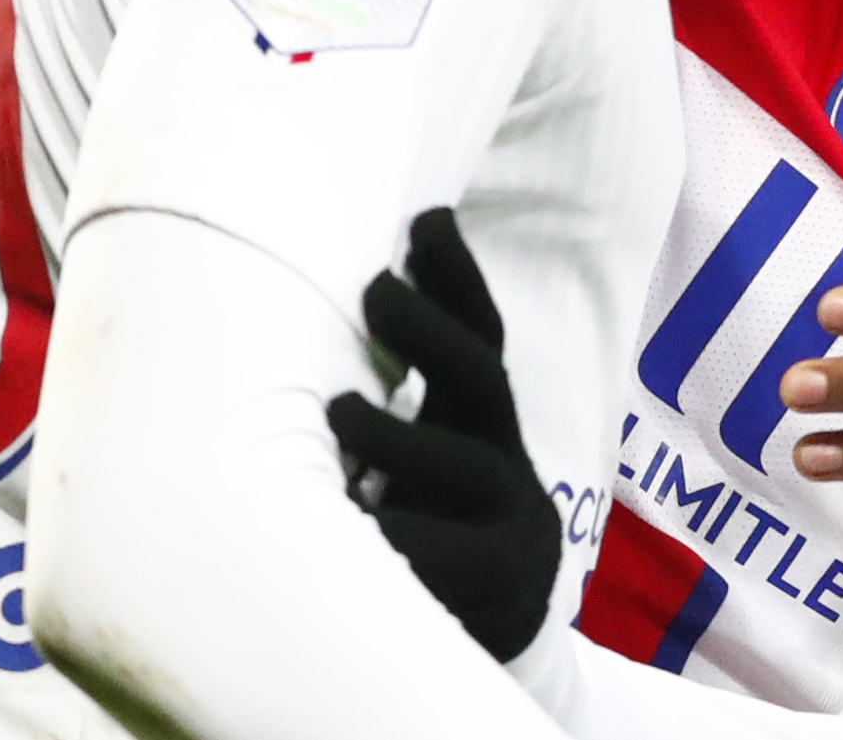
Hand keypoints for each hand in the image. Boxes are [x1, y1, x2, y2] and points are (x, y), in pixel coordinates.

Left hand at [328, 207, 561, 664]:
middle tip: (374, 290)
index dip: (458, 274)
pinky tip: (366, 524)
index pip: (481, 332)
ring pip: (462, 467)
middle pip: (480, 378)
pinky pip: (450, 558)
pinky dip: (405, 538)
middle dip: (429, 331)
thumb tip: (335, 299)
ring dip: (400, 436)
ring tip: (339, 411)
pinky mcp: (497, 588)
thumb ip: (403, 392)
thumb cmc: (439, 519)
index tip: (426, 217)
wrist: (502, 624)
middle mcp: (502, 455)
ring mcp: (507, 520)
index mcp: (482, 418)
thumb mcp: (432, 448)